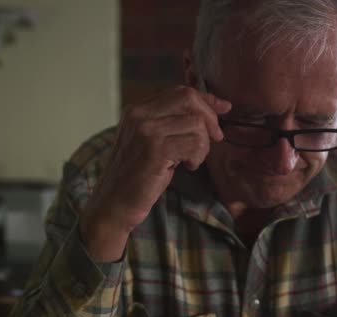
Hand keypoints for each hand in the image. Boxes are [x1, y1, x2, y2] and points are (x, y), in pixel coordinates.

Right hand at [79, 86, 230, 260]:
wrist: (112, 205)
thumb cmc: (135, 177)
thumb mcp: (148, 142)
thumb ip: (170, 123)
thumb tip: (210, 110)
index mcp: (136, 110)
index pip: (180, 92)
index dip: (206, 99)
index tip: (224, 108)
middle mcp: (139, 115)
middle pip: (189, 99)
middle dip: (210, 118)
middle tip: (215, 138)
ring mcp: (146, 131)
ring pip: (196, 123)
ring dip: (203, 145)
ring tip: (191, 160)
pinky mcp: (155, 150)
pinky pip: (195, 143)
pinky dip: (198, 157)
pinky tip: (186, 167)